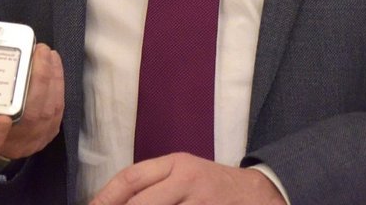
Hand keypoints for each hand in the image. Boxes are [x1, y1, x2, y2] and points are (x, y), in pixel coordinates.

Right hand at [0, 33, 64, 165]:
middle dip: (37, 86)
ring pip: (46, 115)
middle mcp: (5, 148)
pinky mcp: (47, 134)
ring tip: (46, 53)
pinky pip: (57, 112)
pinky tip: (54, 64)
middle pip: (25, 124)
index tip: (2, 119)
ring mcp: (29, 143)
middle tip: (38, 52)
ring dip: (51, 80)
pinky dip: (58, 86)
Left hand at [89, 153, 284, 204]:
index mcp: (176, 164)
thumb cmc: (210, 185)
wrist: (259, 194)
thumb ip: (151, 184)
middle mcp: (188, 181)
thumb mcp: (182, 173)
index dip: (106, 196)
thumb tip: (110, 201)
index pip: (131, 178)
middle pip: (141, 204)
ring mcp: (203, 204)